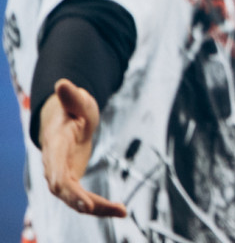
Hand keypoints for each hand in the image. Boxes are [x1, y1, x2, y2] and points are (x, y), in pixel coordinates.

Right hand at [39, 80, 125, 218]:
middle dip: (77, 200)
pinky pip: (85, 199)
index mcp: (55, 145)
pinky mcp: (73, 182)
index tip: (76, 195)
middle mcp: (54, 166)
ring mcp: (62, 176)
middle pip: (61, 188)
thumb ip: (72, 97)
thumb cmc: (73, 110)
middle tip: (95, 208)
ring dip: (96, 208)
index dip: (62, 181)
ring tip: (121, 212)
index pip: (53, 166)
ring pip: (74, 199)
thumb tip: (62, 83)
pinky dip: (101, 207)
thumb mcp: (77, 101)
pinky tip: (121, 211)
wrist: (68, 121)